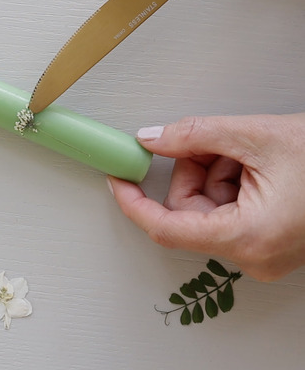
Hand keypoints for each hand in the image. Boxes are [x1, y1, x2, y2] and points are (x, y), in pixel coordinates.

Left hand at [107, 113, 304, 280]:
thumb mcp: (256, 135)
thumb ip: (193, 135)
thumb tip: (151, 139)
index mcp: (249, 237)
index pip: (166, 228)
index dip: (133, 201)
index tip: (117, 179)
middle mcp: (255, 255)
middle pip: (188, 213)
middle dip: (191, 171)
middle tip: (205, 141)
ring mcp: (264, 251)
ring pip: (209, 208)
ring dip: (214, 170)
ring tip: (244, 148)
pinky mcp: (271, 241)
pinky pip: (230, 210)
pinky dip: (231, 179)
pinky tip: (254, 160)